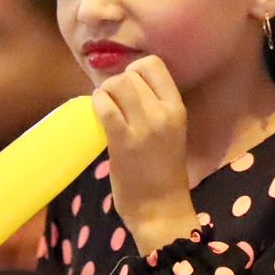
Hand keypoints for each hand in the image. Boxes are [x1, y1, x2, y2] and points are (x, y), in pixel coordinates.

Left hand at [91, 56, 199, 255]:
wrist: (161, 210)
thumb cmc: (164, 174)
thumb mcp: (171, 133)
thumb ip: (156, 109)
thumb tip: (126, 86)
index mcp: (177, 108)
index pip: (153, 64)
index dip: (135, 70)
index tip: (129, 88)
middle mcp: (163, 112)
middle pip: (131, 73)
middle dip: (117, 83)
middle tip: (113, 102)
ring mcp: (143, 126)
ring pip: (117, 84)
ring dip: (105, 92)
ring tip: (106, 109)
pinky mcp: (122, 141)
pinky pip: (104, 107)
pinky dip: (97, 104)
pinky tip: (99, 116)